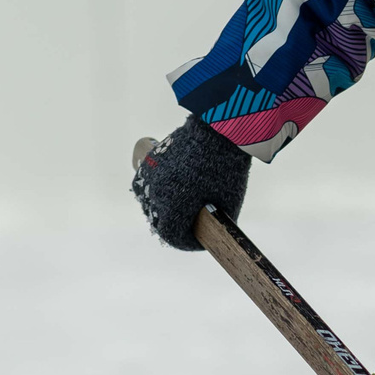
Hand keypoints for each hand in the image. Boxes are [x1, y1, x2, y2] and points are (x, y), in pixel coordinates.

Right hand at [131, 115, 250, 250]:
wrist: (219, 131)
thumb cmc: (226, 170)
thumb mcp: (227, 206)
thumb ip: (214, 224)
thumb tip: (210, 235)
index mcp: (172, 207)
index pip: (171, 236)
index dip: (186, 242)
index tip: (197, 240)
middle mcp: (155, 193)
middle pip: (159, 221)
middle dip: (175, 226)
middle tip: (192, 226)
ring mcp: (150, 176)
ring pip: (150, 203)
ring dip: (164, 208)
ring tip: (182, 207)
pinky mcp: (150, 161)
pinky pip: (148, 184)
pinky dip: (159, 190)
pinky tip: (174, 188)